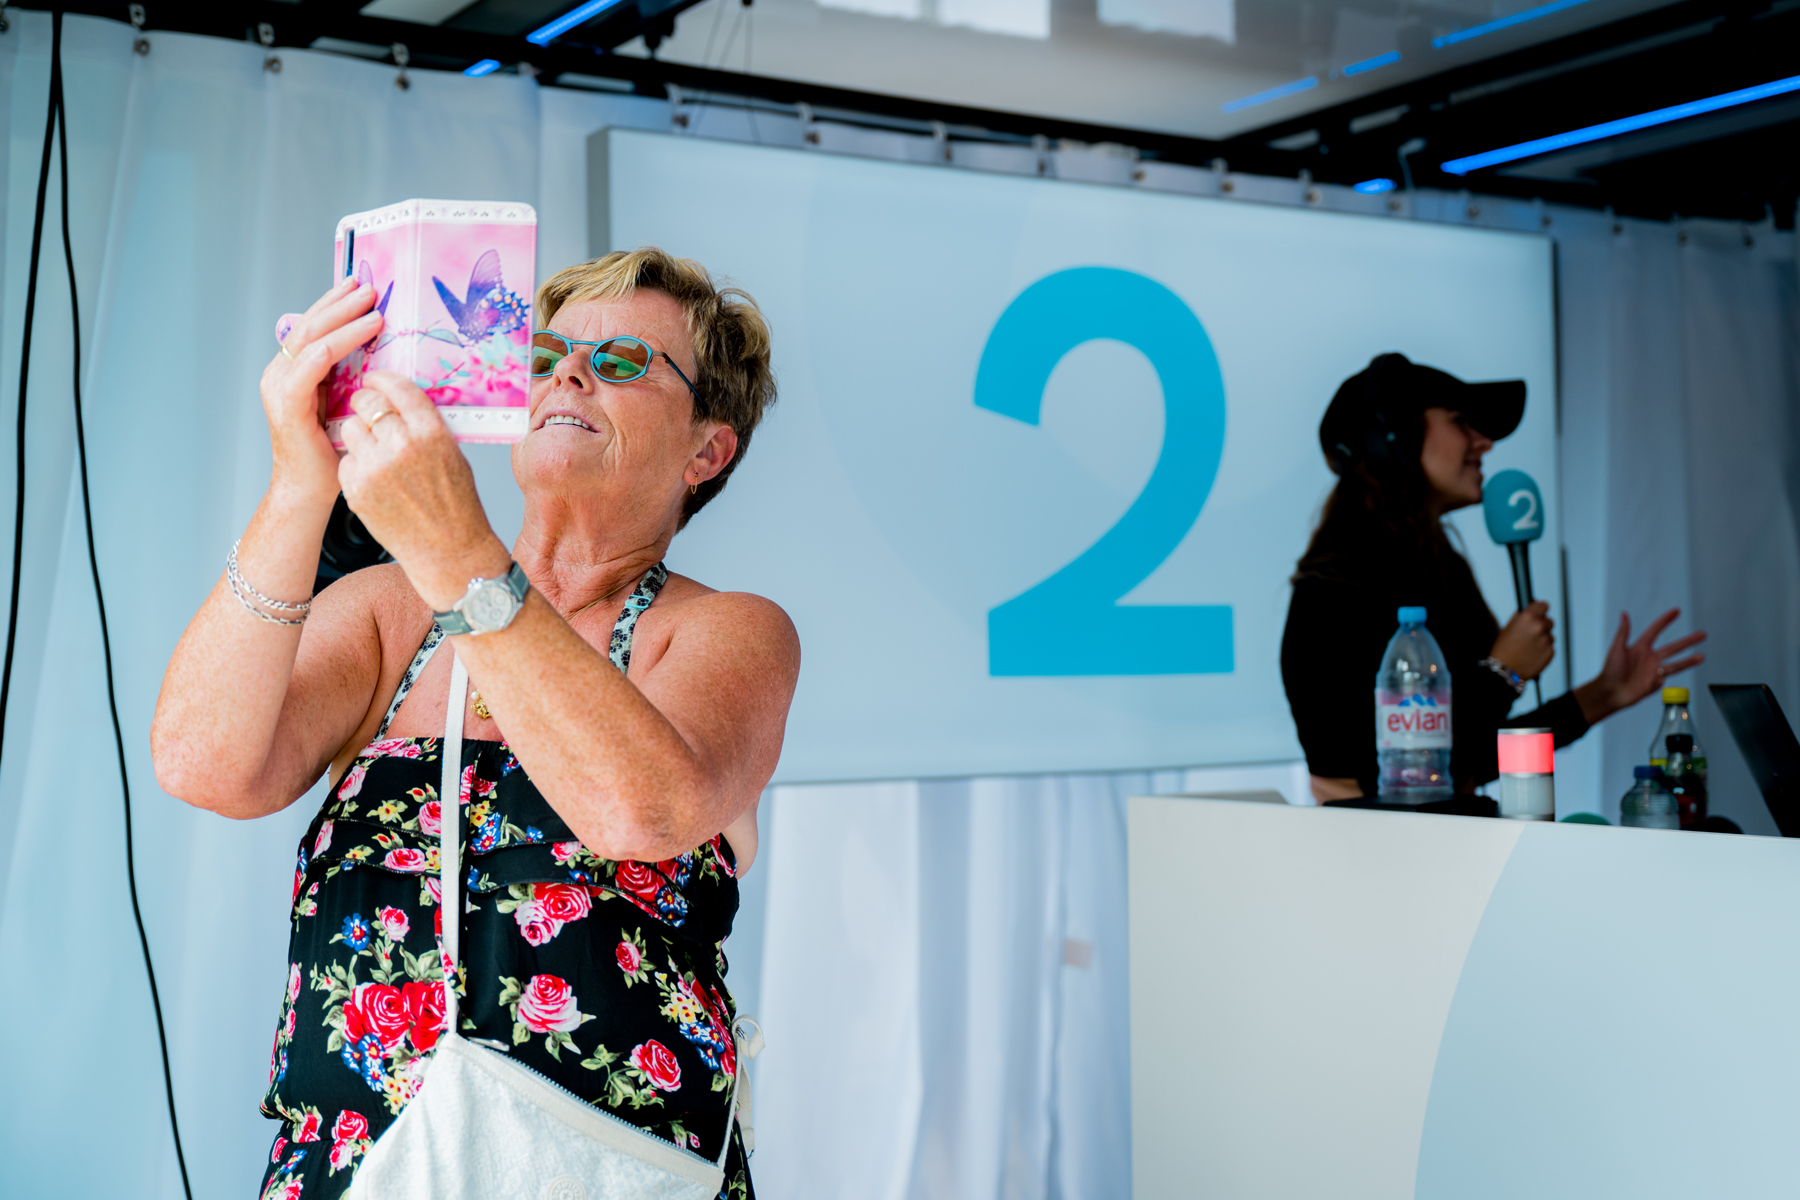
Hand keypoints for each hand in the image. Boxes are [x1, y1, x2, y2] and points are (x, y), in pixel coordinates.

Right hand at [261, 276, 382, 503]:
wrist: (309, 490)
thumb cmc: (330, 452)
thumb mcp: (344, 405)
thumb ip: (350, 378)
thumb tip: (379, 352)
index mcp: (292, 371)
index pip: (312, 328)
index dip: (334, 304)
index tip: (359, 286)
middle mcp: (280, 373)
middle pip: (310, 326)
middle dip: (340, 303)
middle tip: (367, 287)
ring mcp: (279, 386)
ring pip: (311, 340)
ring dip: (344, 319)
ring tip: (372, 306)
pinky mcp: (287, 403)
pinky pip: (310, 366)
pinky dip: (335, 345)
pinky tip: (359, 332)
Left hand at [337, 371, 508, 608]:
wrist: (450, 551)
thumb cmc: (456, 504)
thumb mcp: (452, 455)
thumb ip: (426, 425)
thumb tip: (401, 399)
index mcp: (431, 432)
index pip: (397, 387)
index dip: (382, 378)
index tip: (375, 377)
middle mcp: (402, 446)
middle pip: (367, 403)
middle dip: (364, 401)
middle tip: (366, 406)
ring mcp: (376, 469)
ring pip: (349, 428)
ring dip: (357, 431)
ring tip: (371, 445)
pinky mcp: (357, 490)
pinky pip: (346, 459)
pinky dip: (355, 462)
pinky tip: (372, 473)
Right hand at [1490, 600, 1554, 680]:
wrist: (1505, 670)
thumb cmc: (1503, 650)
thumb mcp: (1507, 628)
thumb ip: (1521, 618)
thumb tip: (1530, 611)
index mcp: (1528, 618)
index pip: (1543, 605)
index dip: (1539, 610)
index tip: (1538, 613)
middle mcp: (1539, 627)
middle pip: (1548, 621)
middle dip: (1541, 626)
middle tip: (1530, 634)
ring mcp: (1546, 640)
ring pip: (1549, 635)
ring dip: (1542, 638)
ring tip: (1528, 647)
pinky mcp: (1551, 652)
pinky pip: (1550, 647)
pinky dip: (1543, 649)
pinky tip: (1531, 654)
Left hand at [1574, 608, 1706, 724]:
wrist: (1609, 692)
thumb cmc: (1610, 669)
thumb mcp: (1616, 649)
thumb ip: (1623, 632)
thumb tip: (1623, 613)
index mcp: (1640, 647)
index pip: (1656, 630)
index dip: (1665, 620)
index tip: (1677, 611)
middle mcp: (1650, 657)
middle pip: (1673, 647)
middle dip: (1688, 641)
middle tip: (1703, 634)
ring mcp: (1654, 671)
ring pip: (1675, 664)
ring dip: (1689, 661)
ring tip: (1702, 657)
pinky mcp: (1656, 683)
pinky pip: (1662, 680)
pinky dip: (1659, 680)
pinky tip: (1648, 683)